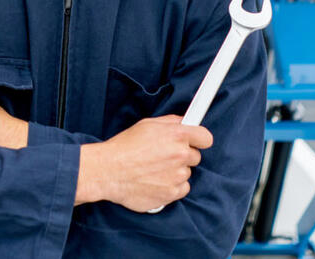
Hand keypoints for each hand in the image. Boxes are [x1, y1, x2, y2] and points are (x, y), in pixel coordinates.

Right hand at [77, 115, 211, 210]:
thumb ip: (171, 123)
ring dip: (175, 172)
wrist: (108, 171)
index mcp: (176, 135)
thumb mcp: (147, 125)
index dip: (200, 140)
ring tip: (154, 170)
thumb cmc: (124, 146)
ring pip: (186, 173)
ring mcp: (177, 175)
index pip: (206, 138)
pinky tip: (156, 181)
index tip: (196, 142)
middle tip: (164, 156)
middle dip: (183, 156)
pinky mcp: (171, 193)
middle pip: (195, 157)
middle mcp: (180, 155)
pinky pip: (181, 189)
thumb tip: (185, 122)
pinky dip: (172, 187)